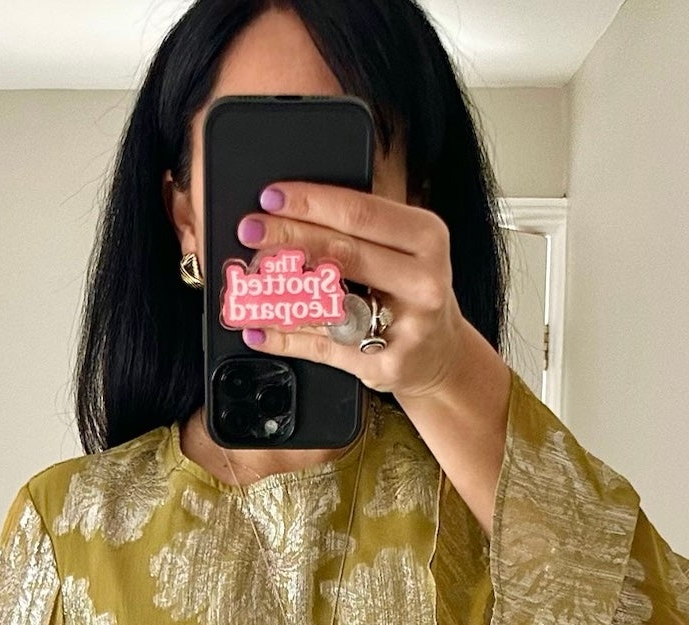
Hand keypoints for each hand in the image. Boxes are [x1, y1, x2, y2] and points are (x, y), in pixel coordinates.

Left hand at [232, 180, 511, 527]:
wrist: (441, 356)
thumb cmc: (412, 292)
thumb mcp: (405, 248)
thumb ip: (361, 227)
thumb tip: (292, 211)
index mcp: (426, 238)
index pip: (359, 213)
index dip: (310, 203)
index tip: (271, 197)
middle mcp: (422, 281)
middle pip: (341, 252)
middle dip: (288, 238)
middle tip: (250, 230)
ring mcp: (405, 326)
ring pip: (330, 303)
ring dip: (280, 290)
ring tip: (246, 278)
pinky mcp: (385, 363)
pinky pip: (324, 347)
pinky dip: (284, 338)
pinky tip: (258, 328)